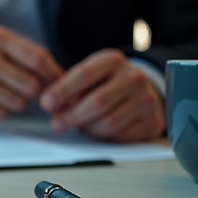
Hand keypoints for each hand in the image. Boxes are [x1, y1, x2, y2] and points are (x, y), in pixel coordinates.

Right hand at [0, 25, 63, 119]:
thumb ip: (23, 54)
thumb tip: (57, 77)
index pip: (38, 58)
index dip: (54, 74)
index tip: (60, 83)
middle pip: (32, 85)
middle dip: (34, 91)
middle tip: (26, 87)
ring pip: (18, 103)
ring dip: (17, 101)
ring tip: (3, 90)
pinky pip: (1, 113)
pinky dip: (1, 109)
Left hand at [40, 49, 163, 140]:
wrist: (142, 91)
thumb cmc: (107, 84)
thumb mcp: (90, 75)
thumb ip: (70, 86)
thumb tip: (50, 103)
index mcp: (113, 61)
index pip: (84, 75)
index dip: (62, 91)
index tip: (46, 103)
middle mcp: (133, 77)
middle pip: (96, 103)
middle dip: (71, 117)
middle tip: (57, 124)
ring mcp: (146, 99)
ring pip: (108, 123)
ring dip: (87, 129)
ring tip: (79, 125)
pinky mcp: (151, 120)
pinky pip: (120, 135)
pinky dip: (104, 136)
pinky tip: (98, 130)